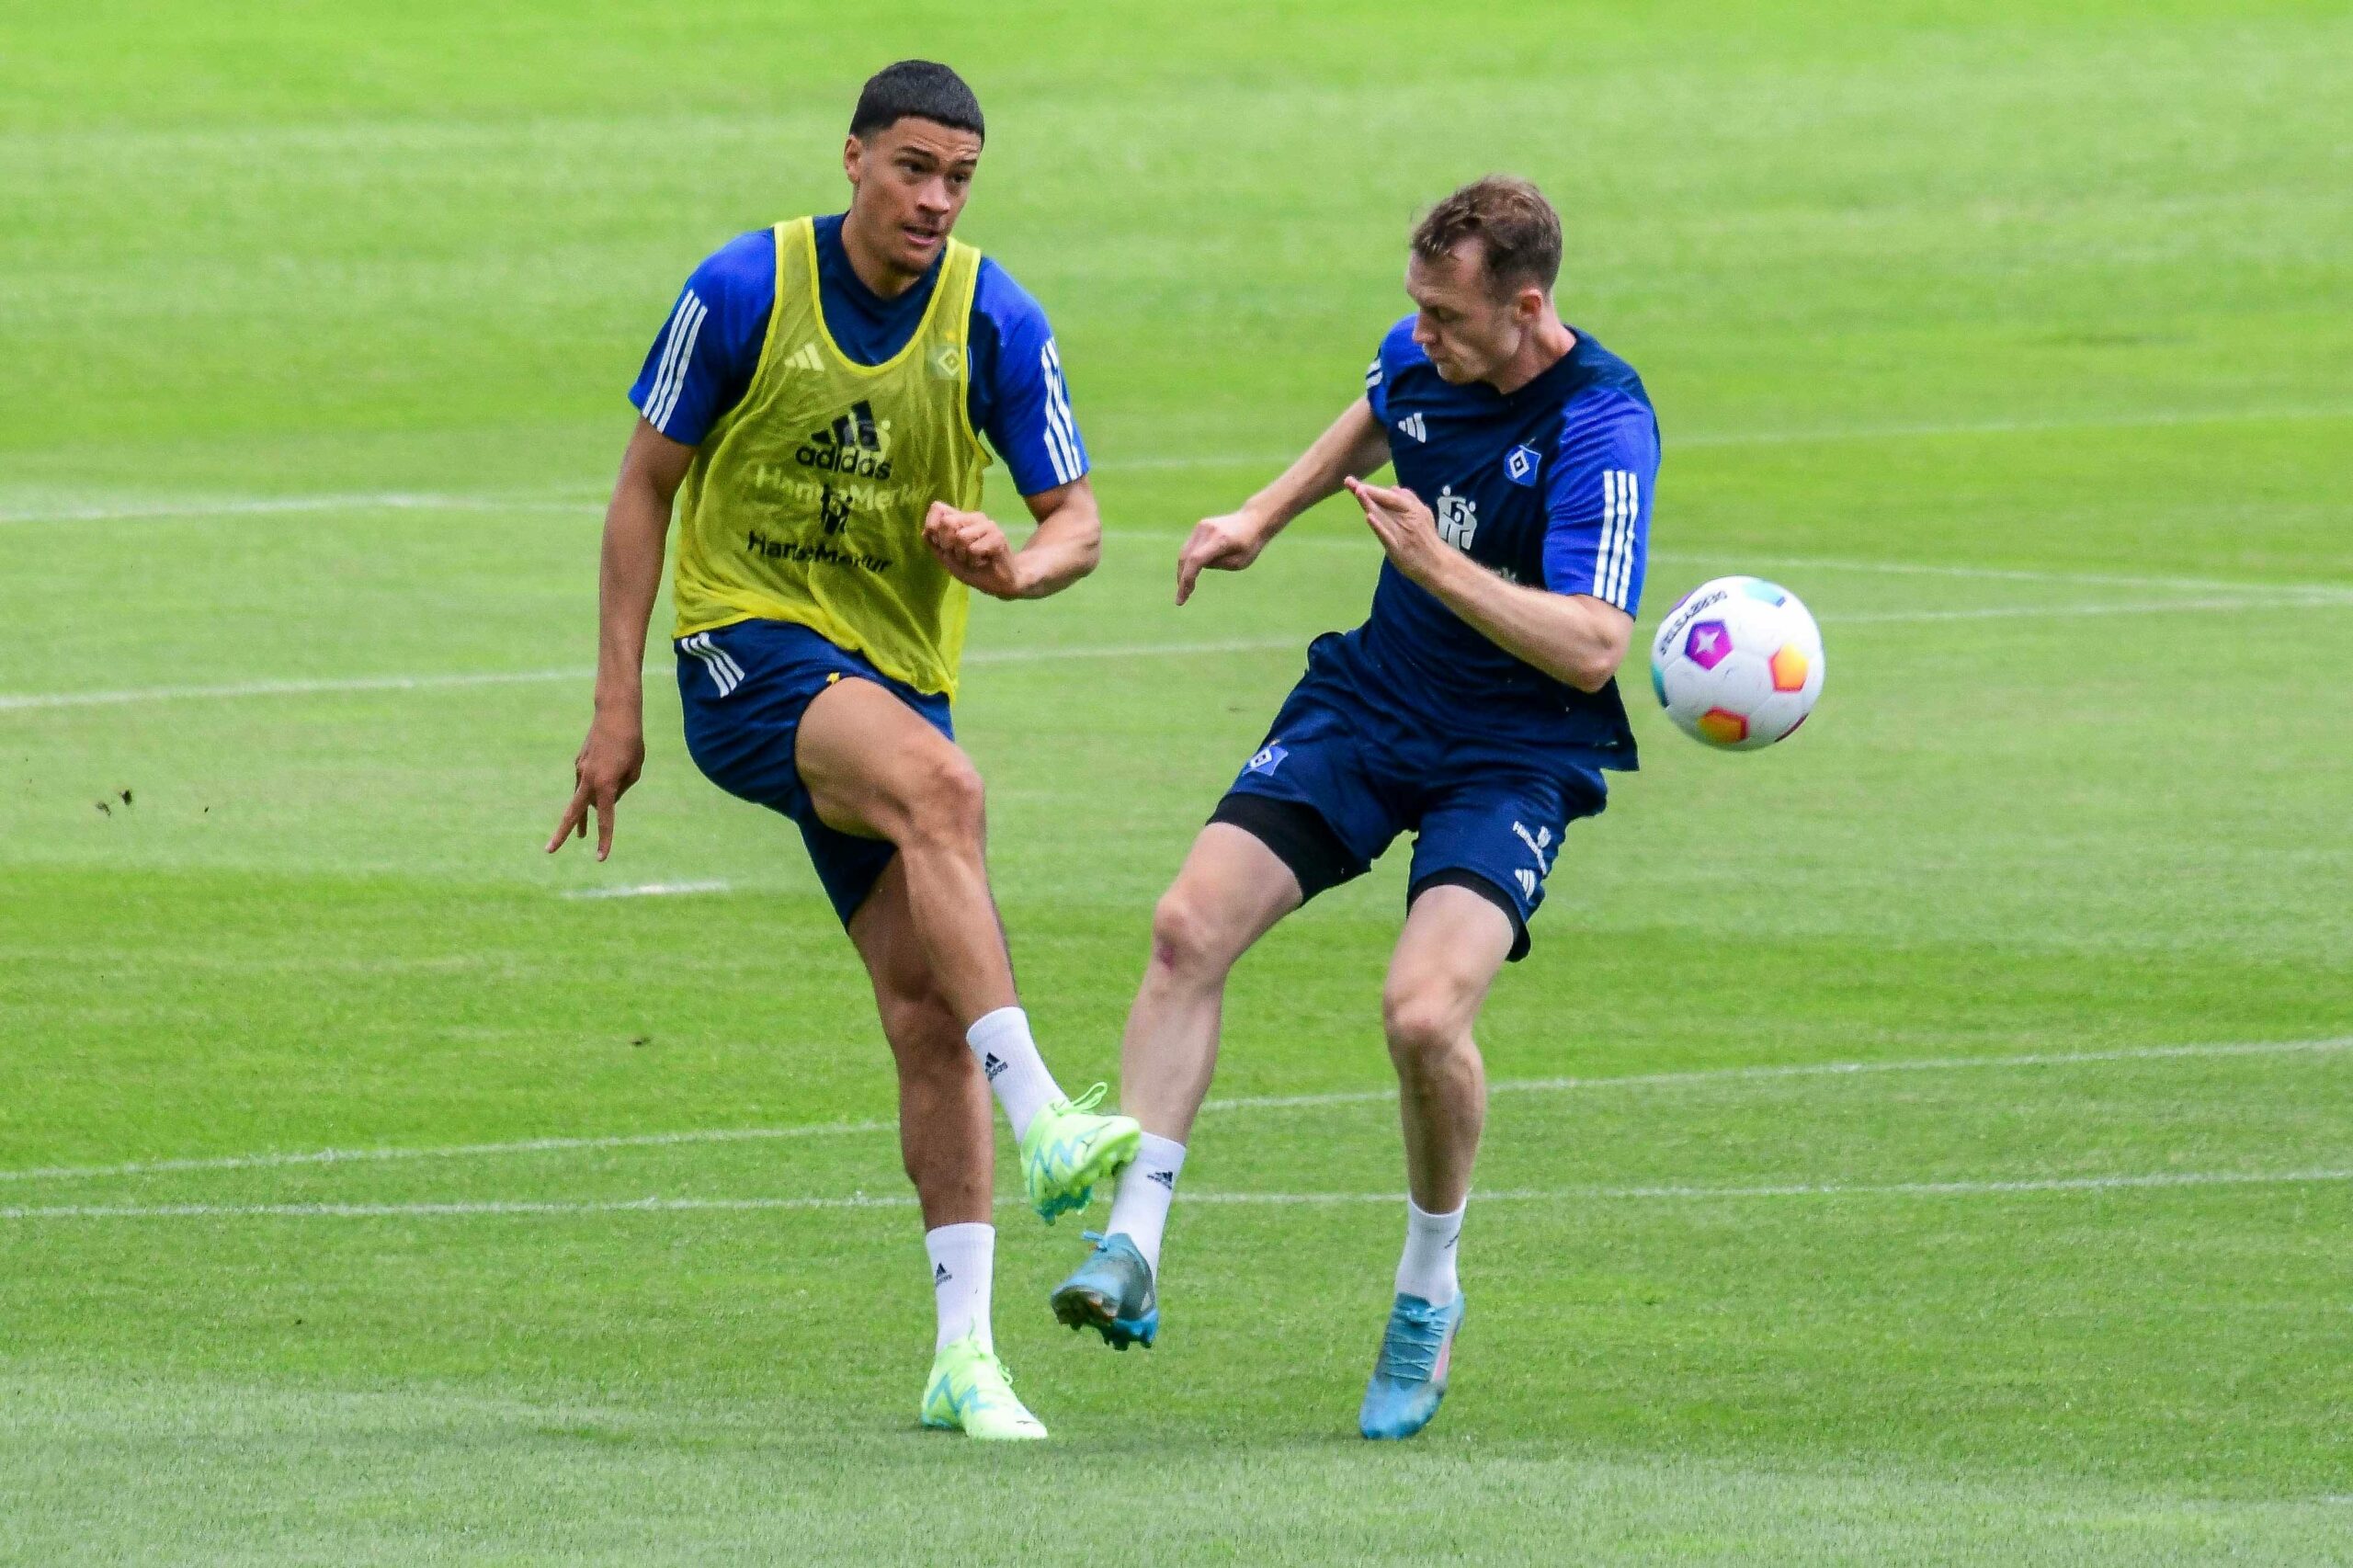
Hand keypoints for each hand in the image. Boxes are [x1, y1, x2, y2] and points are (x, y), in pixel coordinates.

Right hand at [547, 712, 644, 860]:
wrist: (615, 714)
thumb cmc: (632, 743)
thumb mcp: (634, 771)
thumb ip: (620, 790)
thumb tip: (603, 800)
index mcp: (606, 785)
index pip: (605, 818)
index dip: (604, 839)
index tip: (600, 858)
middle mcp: (589, 779)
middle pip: (573, 812)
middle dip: (562, 833)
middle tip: (549, 851)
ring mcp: (581, 770)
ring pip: (581, 798)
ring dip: (581, 817)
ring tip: (580, 836)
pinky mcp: (579, 763)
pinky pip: (587, 782)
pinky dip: (594, 787)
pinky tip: (606, 775)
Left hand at [922, 502, 1022, 598]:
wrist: (998, 583)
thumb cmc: (972, 568)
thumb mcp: (947, 557)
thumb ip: (935, 543)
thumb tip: (926, 532)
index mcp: (960, 518)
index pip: (938, 508)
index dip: (932, 526)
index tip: (941, 544)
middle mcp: (973, 517)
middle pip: (947, 522)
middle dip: (948, 545)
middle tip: (960, 555)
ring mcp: (987, 525)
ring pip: (961, 537)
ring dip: (963, 556)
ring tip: (973, 559)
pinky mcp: (998, 536)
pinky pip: (974, 549)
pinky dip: (974, 562)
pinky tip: (984, 562)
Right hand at [1175, 509, 1270, 604]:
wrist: (1253, 520)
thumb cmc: (1250, 545)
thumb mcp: (1239, 563)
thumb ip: (1217, 564)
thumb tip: (1198, 566)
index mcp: (1221, 540)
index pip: (1196, 560)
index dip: (1187, 579)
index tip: (1183, 597)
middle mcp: (1208, 531)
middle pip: (1187, 558)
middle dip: (1182, 579)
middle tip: (1181, 598)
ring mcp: (1202, 526)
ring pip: (1185, 553)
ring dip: (1183, 571)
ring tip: (1185, 589)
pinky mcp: (1200, 526)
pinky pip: (1190, 547)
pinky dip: (1187, 561)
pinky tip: (1189, 574)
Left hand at [1343, 476, 1448, 586]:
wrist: (1439, 565)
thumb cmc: (1427, 541)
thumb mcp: (1423, 516)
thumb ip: (1410, 501)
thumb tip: (1394, 488)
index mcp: (1413, 509)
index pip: (1390, 496)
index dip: (1373, 488)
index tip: (1354, 482)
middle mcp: (1408, 518)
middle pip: (1385, 502)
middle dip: (1368, 491)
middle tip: (1350, 482)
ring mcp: (1403, 533)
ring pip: (1384, 516)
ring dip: (1371, 504)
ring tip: (1358, 492)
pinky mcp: (1399, 549)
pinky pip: (1388, 536)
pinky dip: (1379, 526)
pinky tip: (1369, 518)